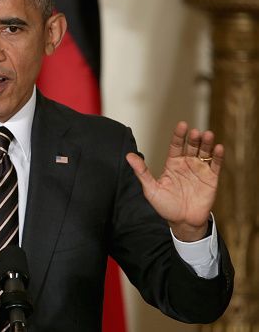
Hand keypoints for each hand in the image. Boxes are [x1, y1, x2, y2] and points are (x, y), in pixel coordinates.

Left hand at [126, 121, 223, 241]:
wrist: (182, 222)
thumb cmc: (165, 206)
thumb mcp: (151, 188)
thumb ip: (141, 171)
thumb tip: (128, 156)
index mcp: (172, 164)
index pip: (176, 145)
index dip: (179, 135)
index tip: (182, 124)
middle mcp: (187, 164)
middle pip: (191, 146)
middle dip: (193, 138)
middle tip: (195, 132)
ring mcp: (199, 170)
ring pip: (204, 152)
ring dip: (206, 143)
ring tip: (207, 135)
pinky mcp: (211, 178)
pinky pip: (215, 165)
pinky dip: (218, 156)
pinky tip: (218, 148)